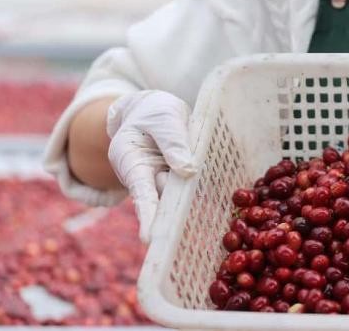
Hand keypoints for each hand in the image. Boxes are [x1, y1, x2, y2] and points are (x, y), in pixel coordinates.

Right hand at [107, 90, 196, 242]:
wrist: (153, 109)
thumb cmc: (153, 112)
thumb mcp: (164, 118)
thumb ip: (173, 142)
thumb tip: (188, 171)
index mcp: (131, 162)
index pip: (141, 192)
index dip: (147, 215)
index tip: (149, 239)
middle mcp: (145, 177)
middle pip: (163, 199)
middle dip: (174, 212)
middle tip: (183, 229)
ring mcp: (162, 180)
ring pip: (180, 194)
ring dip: (192, 200)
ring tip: (203, 216)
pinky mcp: (180, 179)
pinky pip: (191, 187)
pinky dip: (202, 191)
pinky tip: (218, 204)